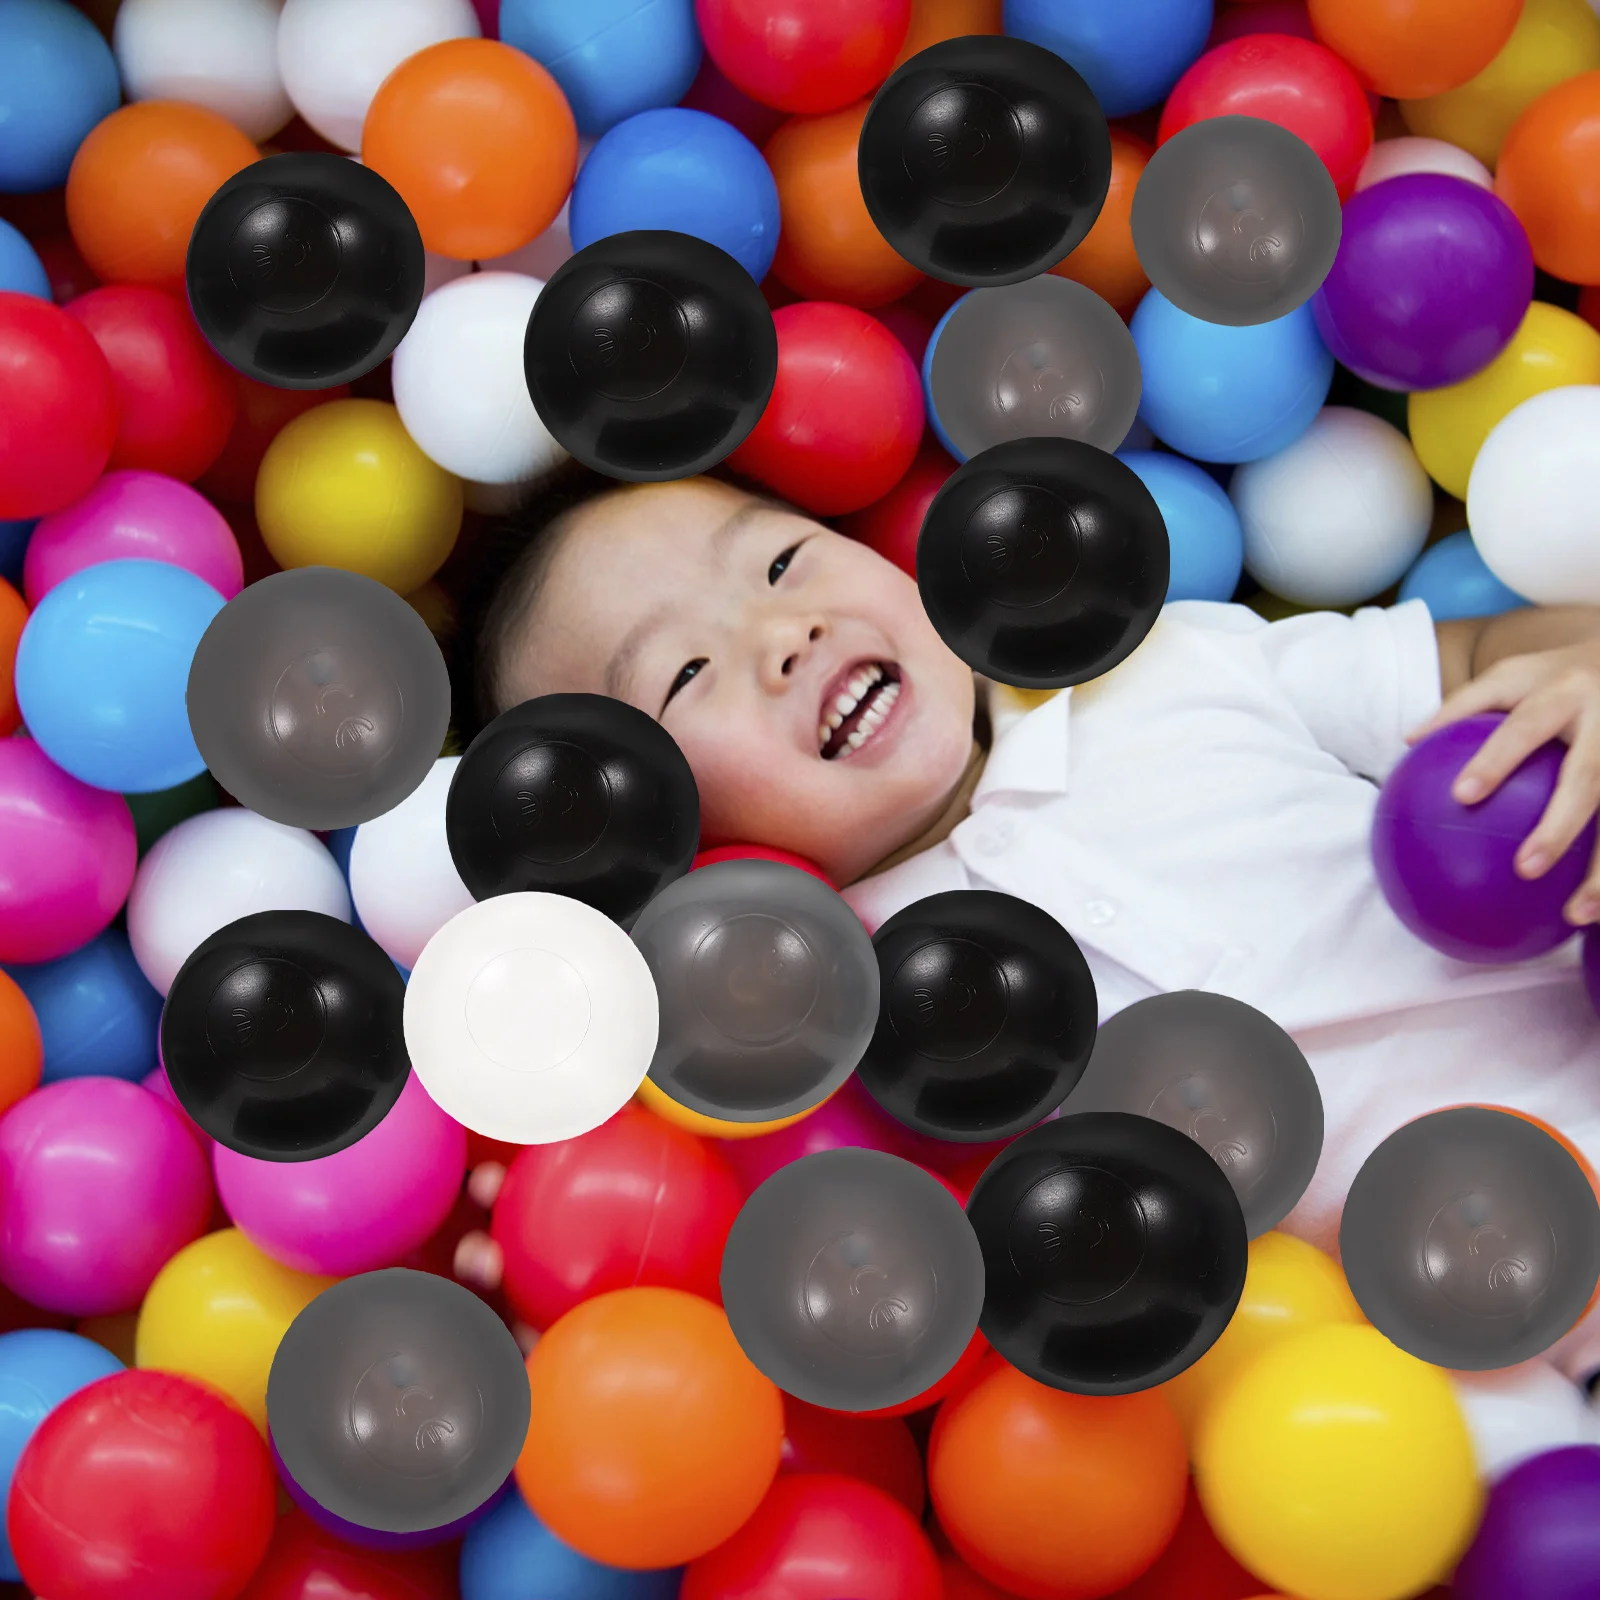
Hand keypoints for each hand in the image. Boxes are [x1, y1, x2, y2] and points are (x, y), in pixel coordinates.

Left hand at [1408, 639, 1599, 923]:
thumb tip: (1407, 741)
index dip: (1496, 759)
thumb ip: (1464, 707)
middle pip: (1588, 778)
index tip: (1464, 796)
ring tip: (1576, 914)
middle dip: (1559, 826)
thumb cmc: (1555, 675)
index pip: (1523, 727)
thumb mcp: (1512, 676)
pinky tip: (1595, 912)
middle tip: (1525, 869)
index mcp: (1562, 693)